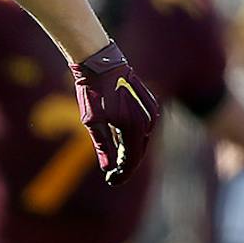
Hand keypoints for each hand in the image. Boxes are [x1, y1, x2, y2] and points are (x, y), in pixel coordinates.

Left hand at [69, 42, 160, 183]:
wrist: (100, 62)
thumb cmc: (93, 91)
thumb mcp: (92, 122)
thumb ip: (103, 146)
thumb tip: (109, 167)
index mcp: (133, 126)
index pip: (131, 160)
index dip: (122, 174)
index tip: (111, 180)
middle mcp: (147, 120)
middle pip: (139, 151)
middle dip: (126, 164)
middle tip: (112, 174)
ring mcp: (151, 111)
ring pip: (142, 139)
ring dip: (130, 149)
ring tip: (115, 156)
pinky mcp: (150, 103)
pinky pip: (144, 126)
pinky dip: (133, 135)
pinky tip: (120, 136)